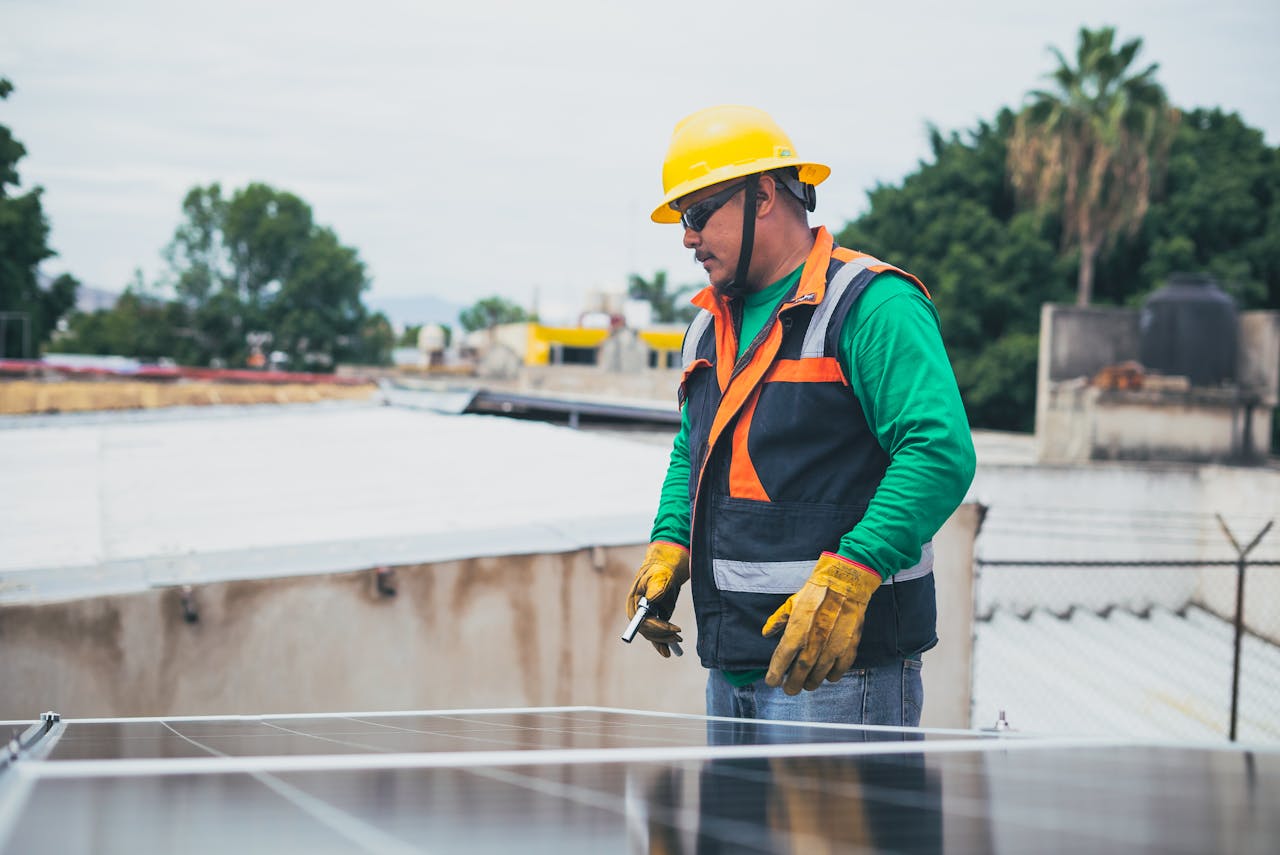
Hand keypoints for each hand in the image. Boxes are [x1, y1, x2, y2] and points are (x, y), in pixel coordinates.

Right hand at [625, 541, 689, 657]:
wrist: (666, 565)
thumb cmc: (661, 568)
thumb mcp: (659, 575)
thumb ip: (655, 587)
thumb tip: (652, 600)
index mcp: (634, 602)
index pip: (642, 622)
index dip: (656, 628)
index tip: (672, 629)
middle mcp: (638, 611)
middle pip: (648, 631)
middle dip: (663, 635)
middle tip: (679, 636)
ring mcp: (647, 615)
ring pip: (653, 634)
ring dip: (665, 640)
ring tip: (679, 641)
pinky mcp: (655, 617)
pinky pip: (656, 634)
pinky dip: (661, 643)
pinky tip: (667, 653)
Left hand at [762, 553, 881, 693]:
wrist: (845, 583)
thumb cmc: (816, 593)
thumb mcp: (791, 603)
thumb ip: (778, 620)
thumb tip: (766, 633)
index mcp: (796, 631)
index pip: (782, 659)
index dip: (775, 674)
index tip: (772, 682)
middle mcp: (813, 642)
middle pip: (800, 672)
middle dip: (793, 684)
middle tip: (789, 690)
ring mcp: (832, 646)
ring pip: (820, 674)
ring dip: (812, 682)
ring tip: (807, 685)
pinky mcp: (848, 646)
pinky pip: (840, 668)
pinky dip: (833, 676)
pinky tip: (828, 677)